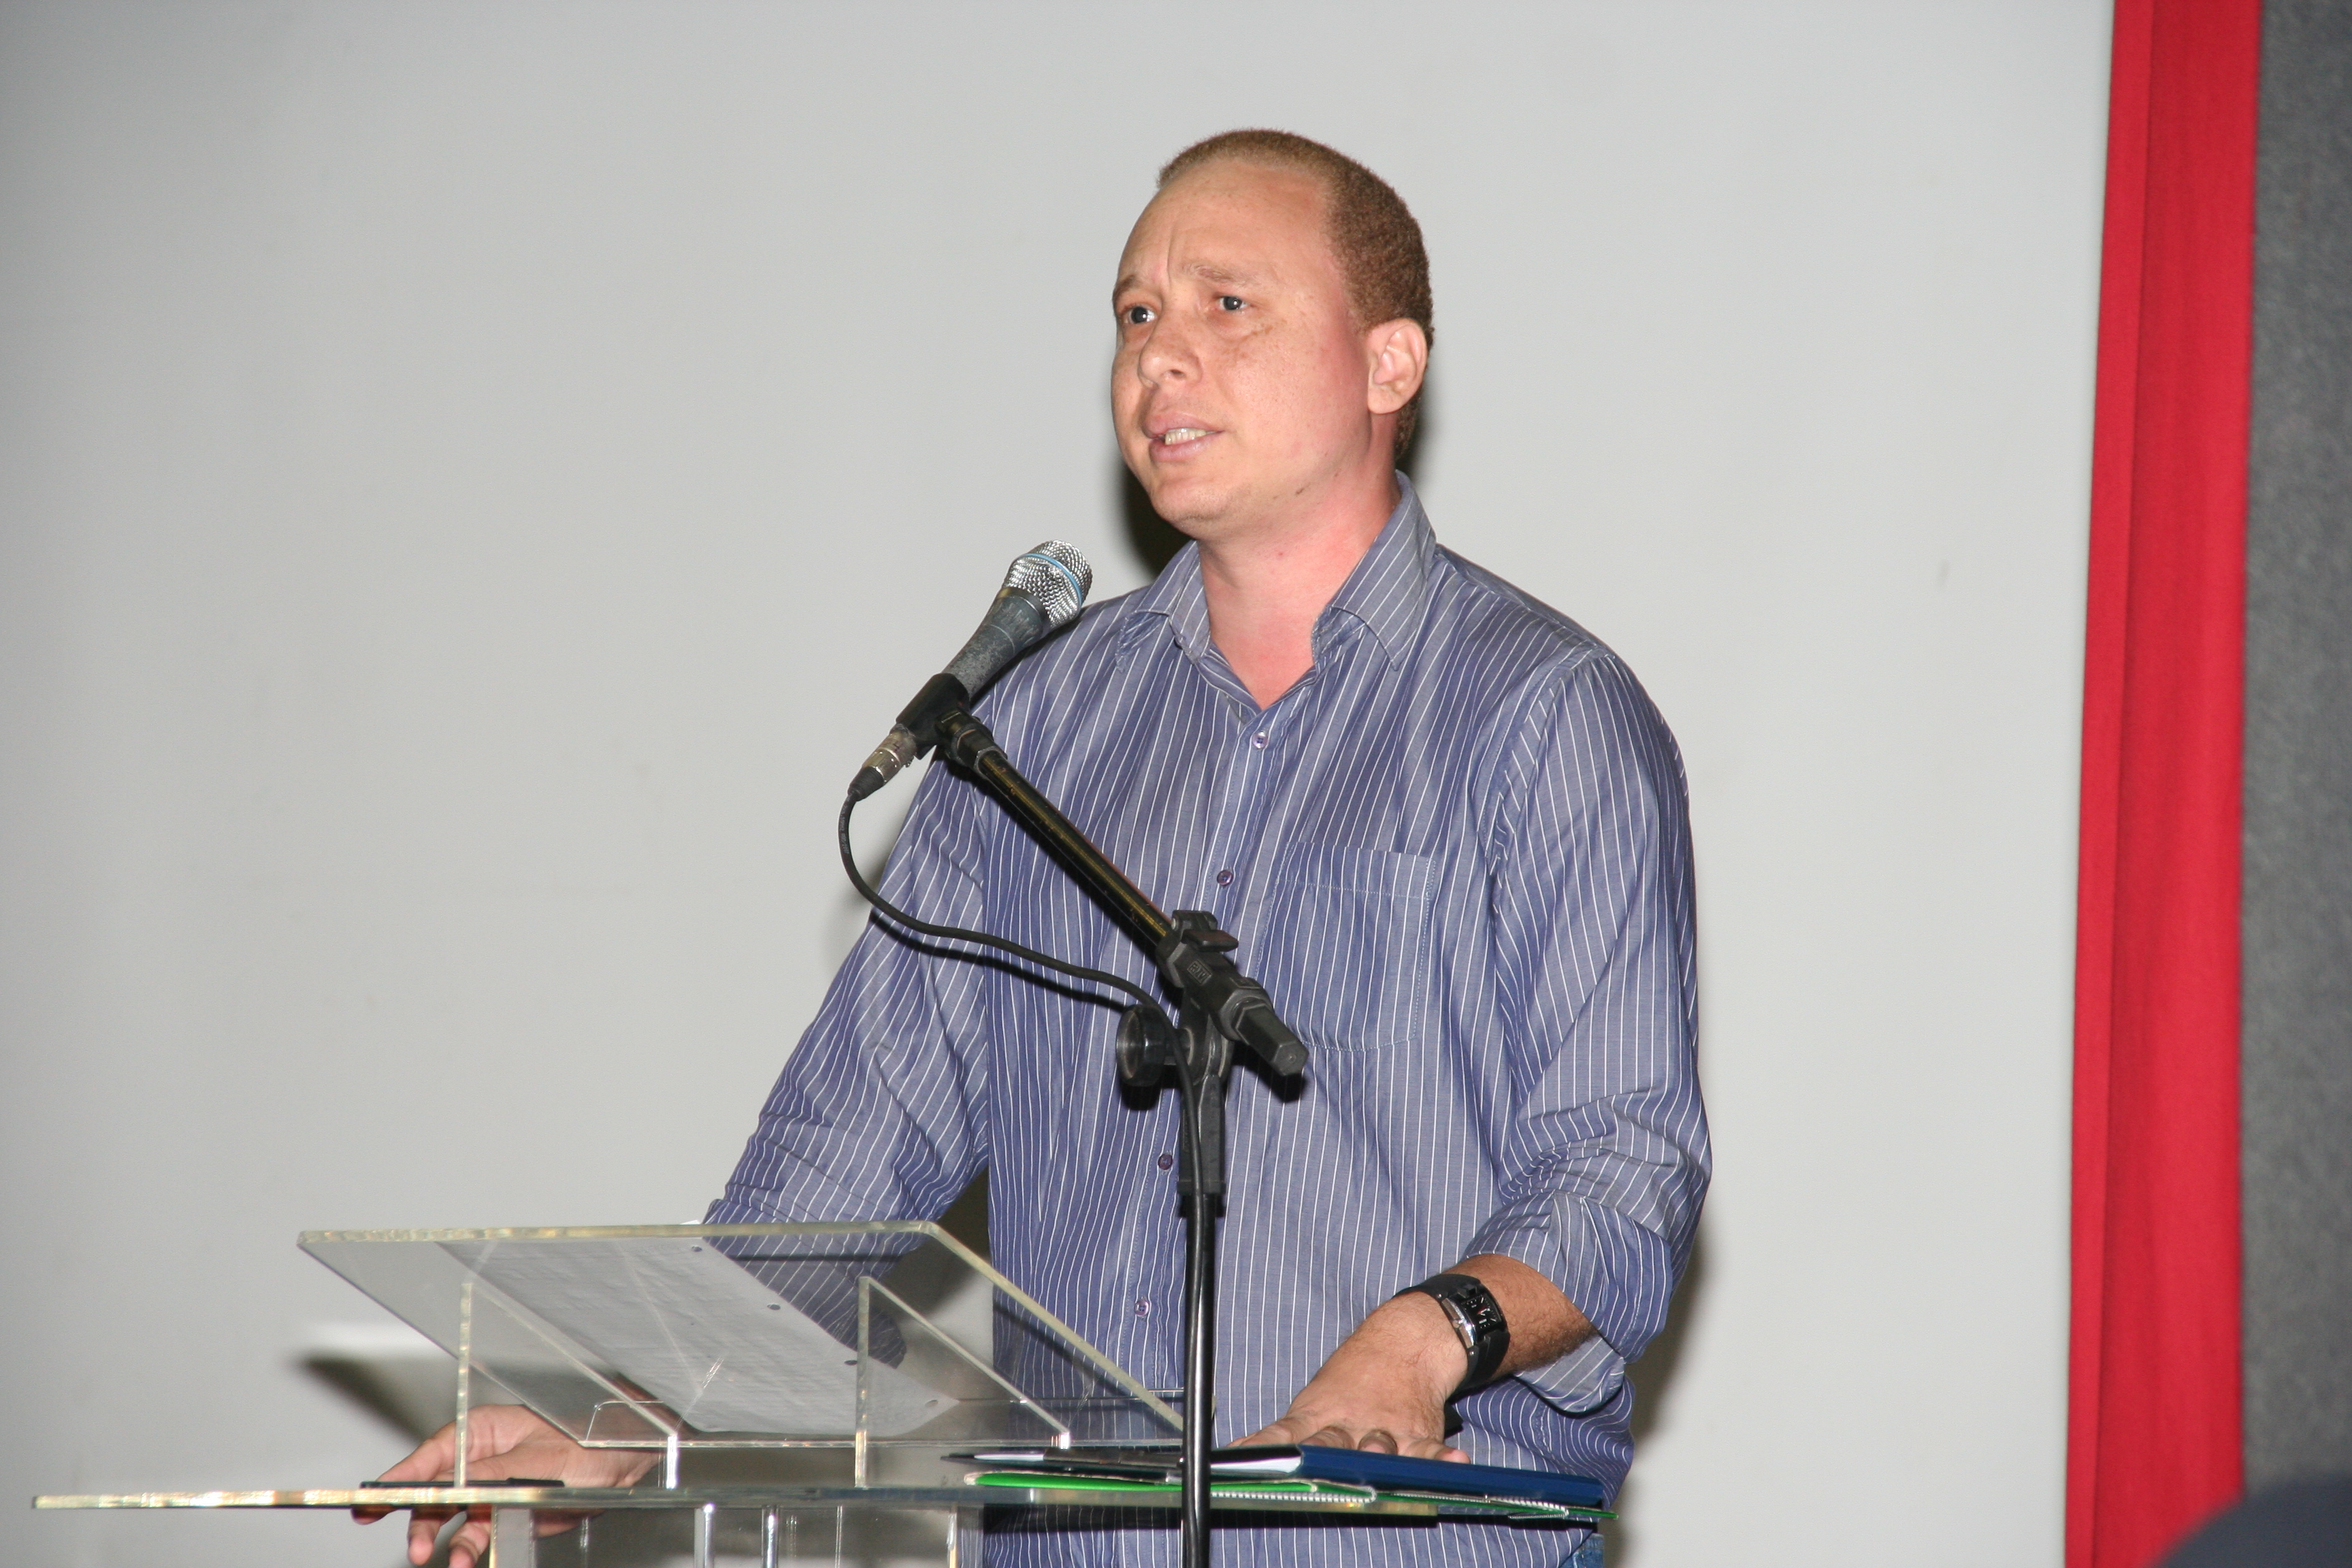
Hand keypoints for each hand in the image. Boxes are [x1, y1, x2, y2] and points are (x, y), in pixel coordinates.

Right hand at [351, 1404, 657, 1567]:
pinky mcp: (503, 1511)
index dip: (399, 1477)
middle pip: (433, 1489)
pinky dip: (466, 1548)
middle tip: (411, 1544)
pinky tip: (463, 1561)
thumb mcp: (537, 1459)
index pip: (431, 1454)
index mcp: (483, 1430)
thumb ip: (493, 1476)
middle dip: (417, 1517)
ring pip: (449, 1517)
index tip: (371, 1498)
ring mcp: (490, 1486)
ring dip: (439, 1539)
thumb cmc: (587, 1444)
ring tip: (438, 1559)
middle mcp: (480, 1457)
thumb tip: (456, 1486)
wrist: (623, 1466)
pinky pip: (475, 1532)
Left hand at [1236, 1292, 1471, 1460]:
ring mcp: (1385, 1430)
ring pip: (1378, 1446)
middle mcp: (1348, 1425)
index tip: (1248, 1457)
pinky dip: (1441, 1460)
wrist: (1403, 1343)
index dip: (1267, 1446)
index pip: (1283, 1433)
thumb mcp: (1314, 1401)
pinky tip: (1454, 1463)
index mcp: (1315, 1415)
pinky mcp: (1419, 1436)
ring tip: (1376, 1455)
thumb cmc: (1351, 1380)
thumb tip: (1243, 1453)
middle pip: (1331, 1443)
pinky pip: (1430, 1452)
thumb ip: (1291, 1434)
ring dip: (1375, 1454)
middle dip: (1322, 1455)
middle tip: (1314, 1462)